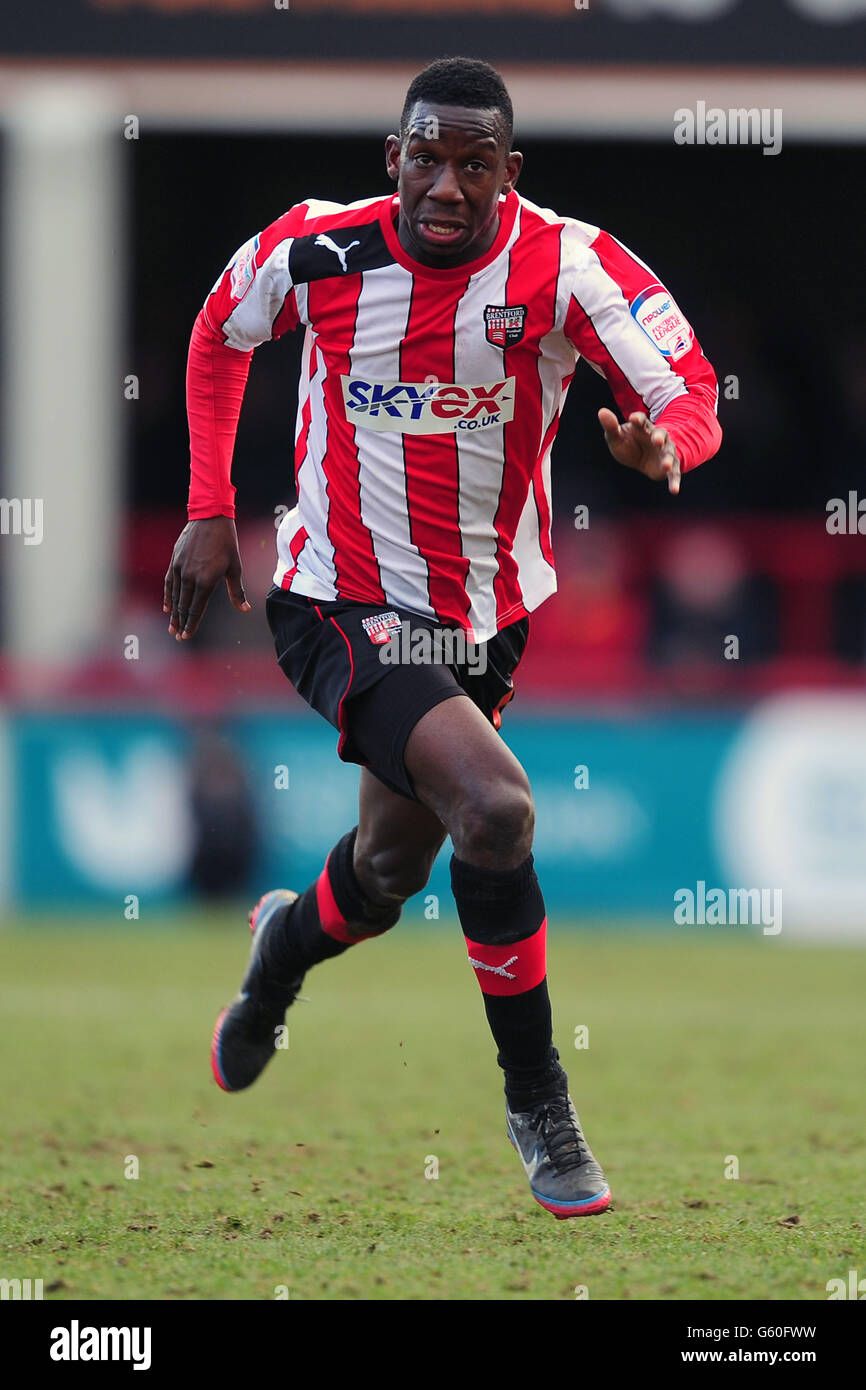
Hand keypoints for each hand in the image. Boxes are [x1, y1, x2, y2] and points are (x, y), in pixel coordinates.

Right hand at [163, 516, 250, 641]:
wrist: (210, 517)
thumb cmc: (227, 543)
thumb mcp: (235, 567)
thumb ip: (237, 591)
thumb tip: (244, 609)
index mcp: (206, 581)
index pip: (196, 609)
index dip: (191, 624)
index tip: (187, 636)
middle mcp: (190, 577)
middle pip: (183, 605)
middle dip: (181, 623)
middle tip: (178, 637)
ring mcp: (180, 569)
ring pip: (175, 596)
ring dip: (173, 612)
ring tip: (172, 626)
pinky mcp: (175, 561)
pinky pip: (169, 582)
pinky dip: (168, 595)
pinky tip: (167, 606)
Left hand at [598, 407, 681, 495]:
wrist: (640, 459)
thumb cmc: (628, 444)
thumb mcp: (617, 437)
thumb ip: (612, 427)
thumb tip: (601, 411)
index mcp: (643, 427)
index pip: (642, 421)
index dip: (638, 419)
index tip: (634, 419)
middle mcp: (657, 437)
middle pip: (660, 434)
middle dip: (659, 437)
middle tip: (656, 440)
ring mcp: (665, 451)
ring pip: (669, 454)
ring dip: (668, 460)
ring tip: (667, 465)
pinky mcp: (669, 467)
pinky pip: (674, 473)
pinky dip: (674, 481)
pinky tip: (674, 490)